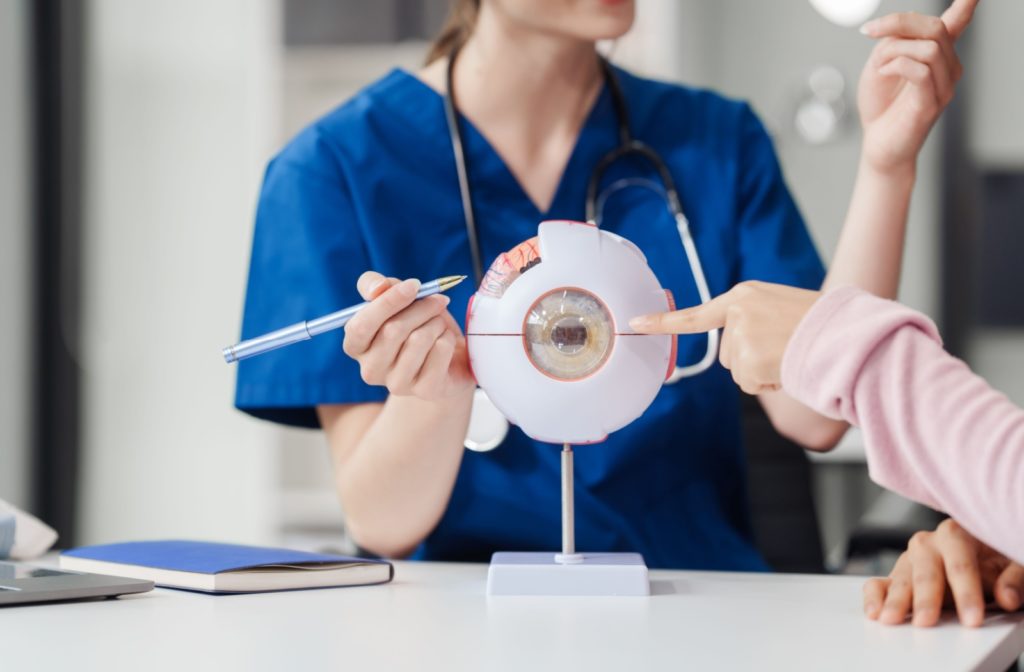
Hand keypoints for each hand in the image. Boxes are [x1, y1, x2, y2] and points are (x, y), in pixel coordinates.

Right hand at [342, 271, 474, 399]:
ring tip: (439, 325)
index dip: (388, 301)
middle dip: (421, 307)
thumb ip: (377, 285)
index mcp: (356, 346)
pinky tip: (446, 342)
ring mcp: (397, 384)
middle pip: (393, 330)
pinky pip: (440, 350)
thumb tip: (377, 288)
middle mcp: (370, 370)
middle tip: (437, 300)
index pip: (360, 325)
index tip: (414, 285)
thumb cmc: (416, 324)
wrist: (448, 358)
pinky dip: (448, 338)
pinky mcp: (425, 390)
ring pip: (419, 339)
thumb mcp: (396, 298)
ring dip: (436, 323)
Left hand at [629, 281, 818, 394]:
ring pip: (740, 372)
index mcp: (744, 295)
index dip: (663, 322)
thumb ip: (755, 320)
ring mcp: (740, 337)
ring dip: (762, 372)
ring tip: (790, 355)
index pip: (696, 314)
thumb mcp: (782, 308)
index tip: (635, 323)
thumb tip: (742, 354)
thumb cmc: (823, 323)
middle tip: (784, 349)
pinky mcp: (748, 360)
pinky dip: (770, 384)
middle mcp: (737, 312)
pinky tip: (788, 368)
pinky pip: (751, 385)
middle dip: (752, 360)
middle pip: (729, 354)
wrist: (846, 333)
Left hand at [858, 0, 977, 173]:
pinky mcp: (933, 103)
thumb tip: (900, 29)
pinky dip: (896, 66)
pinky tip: (883, 74)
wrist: (878, 145)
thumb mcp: (879, 66)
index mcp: (937, 55)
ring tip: (879, 66)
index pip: (956, 24)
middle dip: (900, 22)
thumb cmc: (880, 107)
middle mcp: (947, 67)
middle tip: (870, 31)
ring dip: (895, 51)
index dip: (965, 6)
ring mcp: (944, 85)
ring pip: (929, 47)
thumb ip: (892, 43)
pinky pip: (921, 71)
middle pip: (935, 27)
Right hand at [864, 519, 1023, 626]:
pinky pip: (880, 582)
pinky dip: (874, 596)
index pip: (960, 563)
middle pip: (925, 570)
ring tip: (892, 619)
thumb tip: (1008, 596)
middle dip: (925, 598)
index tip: (972, 618)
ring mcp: (910, 560)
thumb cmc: (996, 557)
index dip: (965, 591)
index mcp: (957, 534)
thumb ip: (1014, 579)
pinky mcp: (899, 576)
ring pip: (901, 578)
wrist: (982, 556)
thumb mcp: (1013, 563)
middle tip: (926, 621)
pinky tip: (874, 611)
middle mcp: (928, 543)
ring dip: (896, 600)